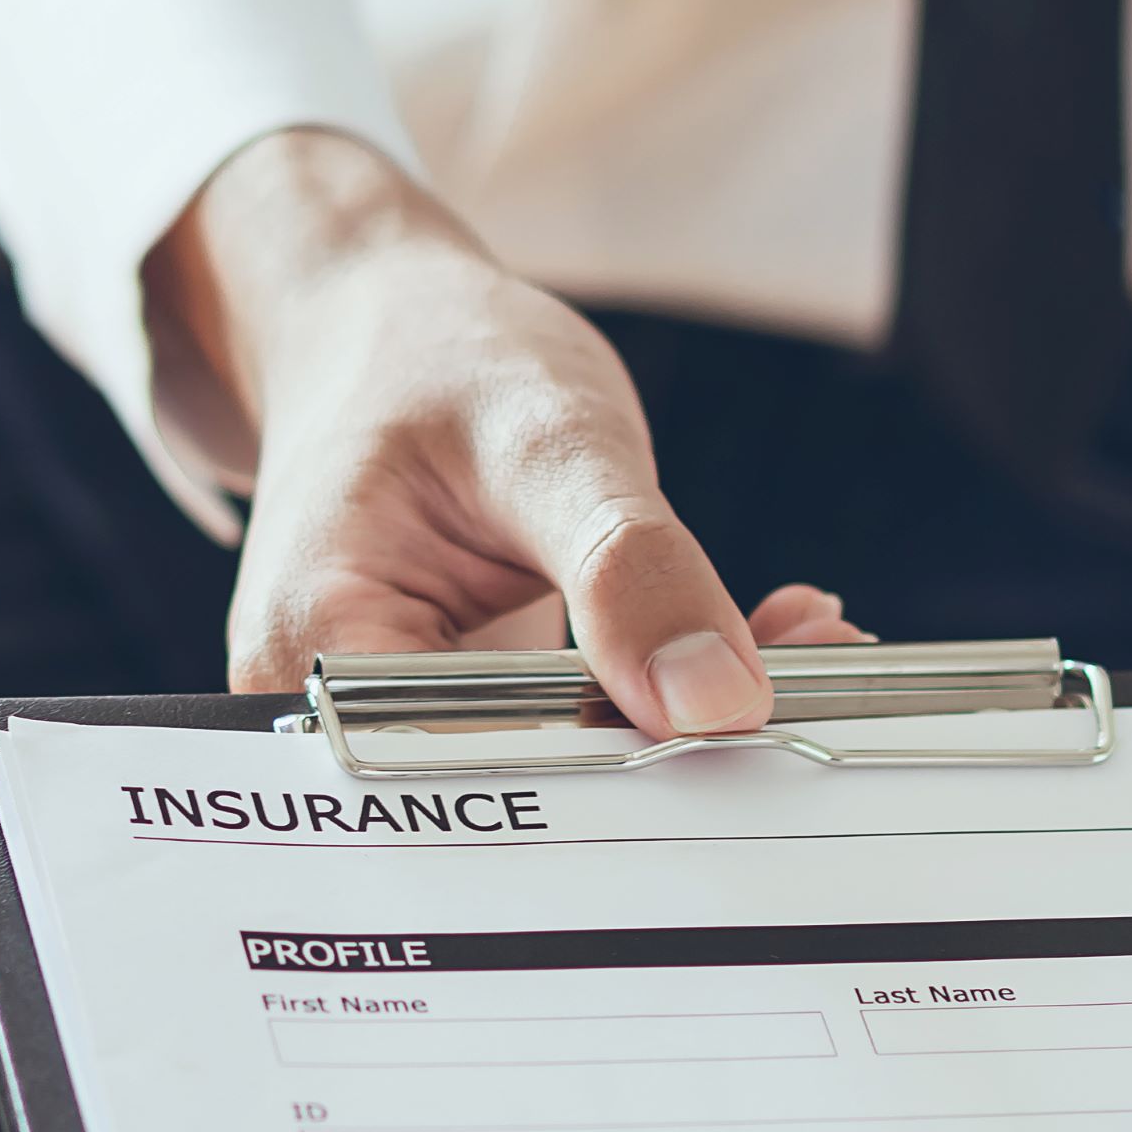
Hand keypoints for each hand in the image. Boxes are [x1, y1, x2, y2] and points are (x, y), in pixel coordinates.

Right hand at [146, 129, 862, 724]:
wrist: (391, 333)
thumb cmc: (437, 358)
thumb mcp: (544, 436)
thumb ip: (626, 568)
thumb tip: (718, 703)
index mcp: (318, 655)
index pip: (475, 770)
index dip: (619, 767)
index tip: (748, 712)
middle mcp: (345, 719)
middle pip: (520, 797)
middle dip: (676, 749)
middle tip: (813, 663)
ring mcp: (410, 725)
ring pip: (567, 781)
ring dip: (689, 723)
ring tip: (794, 638)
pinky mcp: (474, 717)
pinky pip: (582, 744)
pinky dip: (673, 697)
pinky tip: (750, 635)